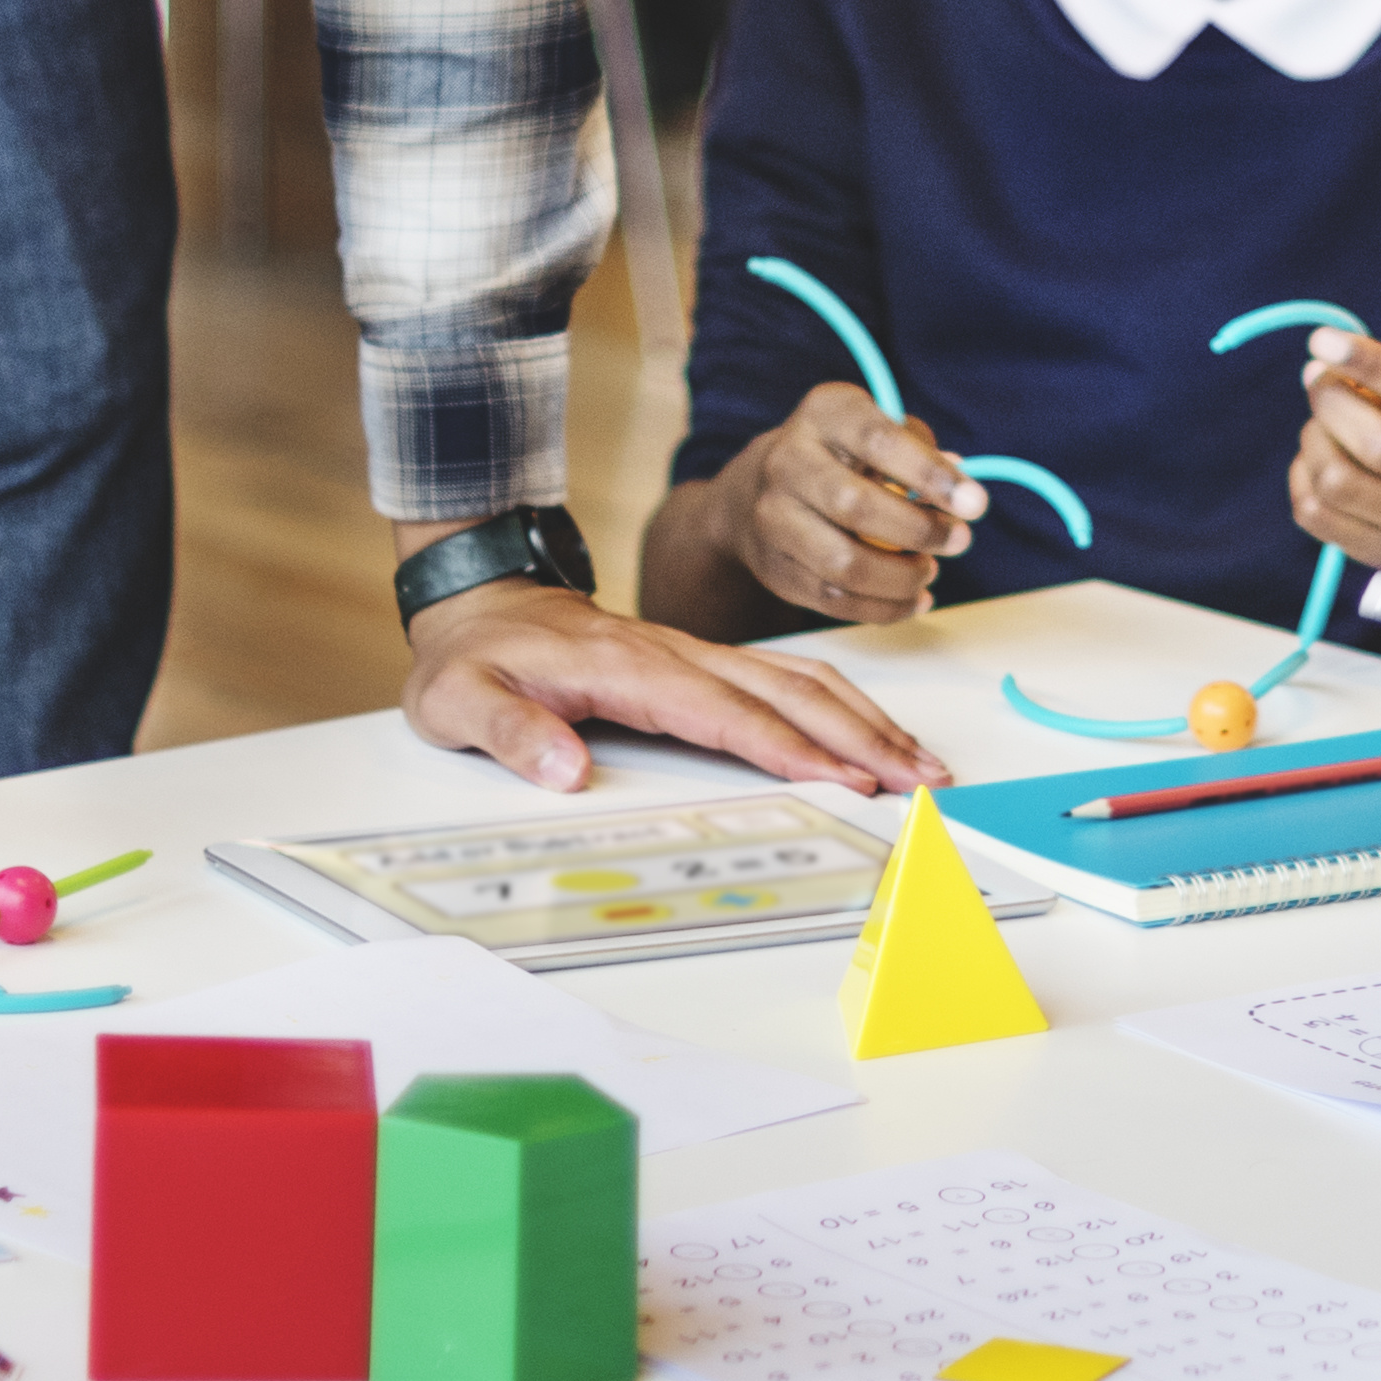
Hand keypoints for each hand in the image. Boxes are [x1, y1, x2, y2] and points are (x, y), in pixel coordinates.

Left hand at [397, 569, 938, 795]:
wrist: (477, 601)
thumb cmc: (470, 657)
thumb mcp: (458, 699)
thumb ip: (510, 732)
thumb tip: (565, 769)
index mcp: (627, 667)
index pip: (723, 711)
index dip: (787, 746)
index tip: (845, 777)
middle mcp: (676, 654)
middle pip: (787, 692)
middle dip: (861, 736)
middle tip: (921, 780)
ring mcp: (694, 654)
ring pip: (800, 678)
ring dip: (866, 720)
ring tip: (922, 762)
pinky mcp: (700, 662)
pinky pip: (785, 678)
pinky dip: (838, 705)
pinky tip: (871, 732)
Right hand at [728, 383, 976, 627]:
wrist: (759, 490)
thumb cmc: (842, 456)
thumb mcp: (876, 429)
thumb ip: (919, 450)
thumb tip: (960, 487)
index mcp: (824, 415)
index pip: (879, 441)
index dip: (930, 474)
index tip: (976, 504)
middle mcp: (787, 462)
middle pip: (856, 507)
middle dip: (920, 531)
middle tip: (959, 540)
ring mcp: (773, 518)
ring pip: (844, 565)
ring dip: (901, 577)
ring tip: (929, 570)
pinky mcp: (775, 568)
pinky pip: (834, 600)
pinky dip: (884, 608)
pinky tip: (914, 598)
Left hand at [1285, 329, 1380, 586]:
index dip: (1365, 361)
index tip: (1322, 339)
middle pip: (1377, 442)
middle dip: (1329, 398)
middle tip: (1320, 378)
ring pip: (1336, 480)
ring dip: (1314, 436)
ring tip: (1325, 421)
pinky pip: (1315, 514)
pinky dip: (1302, 475)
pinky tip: (1321, 457)